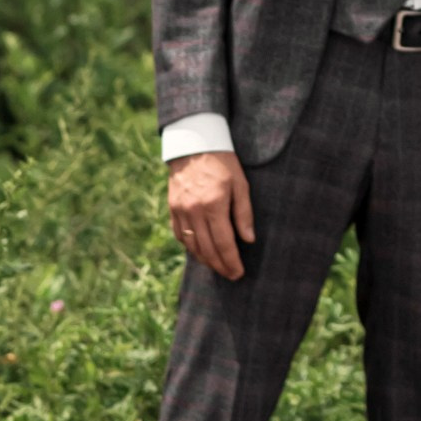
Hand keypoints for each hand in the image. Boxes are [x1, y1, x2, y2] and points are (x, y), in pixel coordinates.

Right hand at [169, 148, 254, 277]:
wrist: (194, 144)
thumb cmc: (223, 163)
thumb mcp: (240, 184)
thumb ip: (244, 213)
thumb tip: (248, 240)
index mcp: (213, 205)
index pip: (223, 243)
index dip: (231, 261)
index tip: (238, 273)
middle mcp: (194, 211)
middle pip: (207, 249)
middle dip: (220, 266)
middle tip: (231, 275)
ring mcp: (180, 211)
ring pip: (192, 245)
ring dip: (205, 260)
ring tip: (218, 267)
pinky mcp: (172, 208)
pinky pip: (180, 235)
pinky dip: (190, 247)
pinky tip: (200, 252)